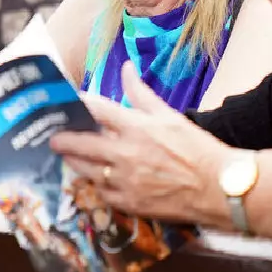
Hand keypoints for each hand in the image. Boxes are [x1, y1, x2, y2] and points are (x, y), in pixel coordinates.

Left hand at [50, 62, 233, 224]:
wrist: (219, 188)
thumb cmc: (198, 149)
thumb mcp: (170, 115)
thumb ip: (141, 93)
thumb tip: (127, 68)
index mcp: (136, 128)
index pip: (96, 110)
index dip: (77, 104)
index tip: (65, 102)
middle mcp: (125, 154)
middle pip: (81, 144)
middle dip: (63, 139)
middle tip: (52, 136)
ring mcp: (124, 181)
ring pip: (86, 170)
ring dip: (74, 162)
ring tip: (67, 156)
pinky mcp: (129, 203)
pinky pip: (101, 193)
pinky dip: (95, 185)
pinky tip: (92, 179)